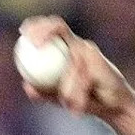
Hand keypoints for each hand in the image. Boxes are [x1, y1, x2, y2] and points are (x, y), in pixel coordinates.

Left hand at [18, 15, 134, 121]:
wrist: (111, 107)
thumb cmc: (84, 100)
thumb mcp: (58, 98)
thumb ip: (42, 91)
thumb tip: (26, 85)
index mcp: (66, 50)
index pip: (50, 29)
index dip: (36, 26)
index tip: (22, 32)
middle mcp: (78, 45)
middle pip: (58, 26)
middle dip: (43, 30)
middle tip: (35, 44)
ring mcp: (88, 50)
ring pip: (66, 65)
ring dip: (67, 91)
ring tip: (70, 107)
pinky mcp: (97, 60)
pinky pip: (78, 76)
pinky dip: (77, 94)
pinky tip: (78, 108)